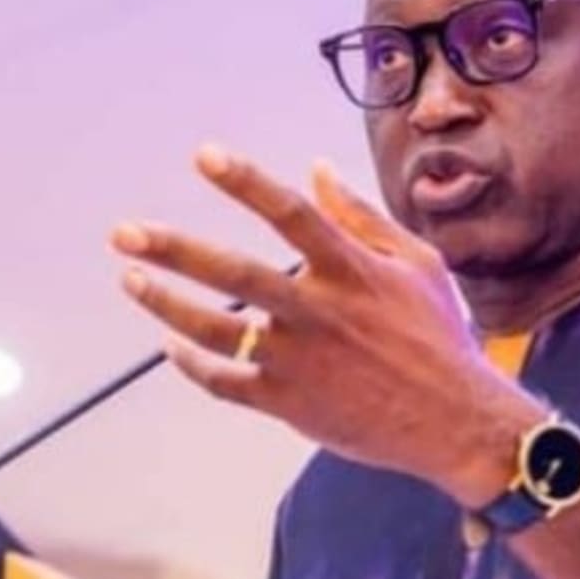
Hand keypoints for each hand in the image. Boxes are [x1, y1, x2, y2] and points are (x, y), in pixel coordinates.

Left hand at [110, 145, 541, 504]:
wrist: (455, 422)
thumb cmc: (440, 337)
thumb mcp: (418, 264)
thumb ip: (362, 217)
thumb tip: (317, 168)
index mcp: (352, 271)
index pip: (290, 213)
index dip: (244, 182)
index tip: (202, 156)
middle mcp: (319, 312)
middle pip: (233, 274)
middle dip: (173, 250)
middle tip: (123, 233)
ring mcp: (300, 362)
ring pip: (216, 331)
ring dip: (166, 304)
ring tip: (131, 280)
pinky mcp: (290, 405)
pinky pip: (226, 384)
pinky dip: (192, 365)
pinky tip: (171, 346)